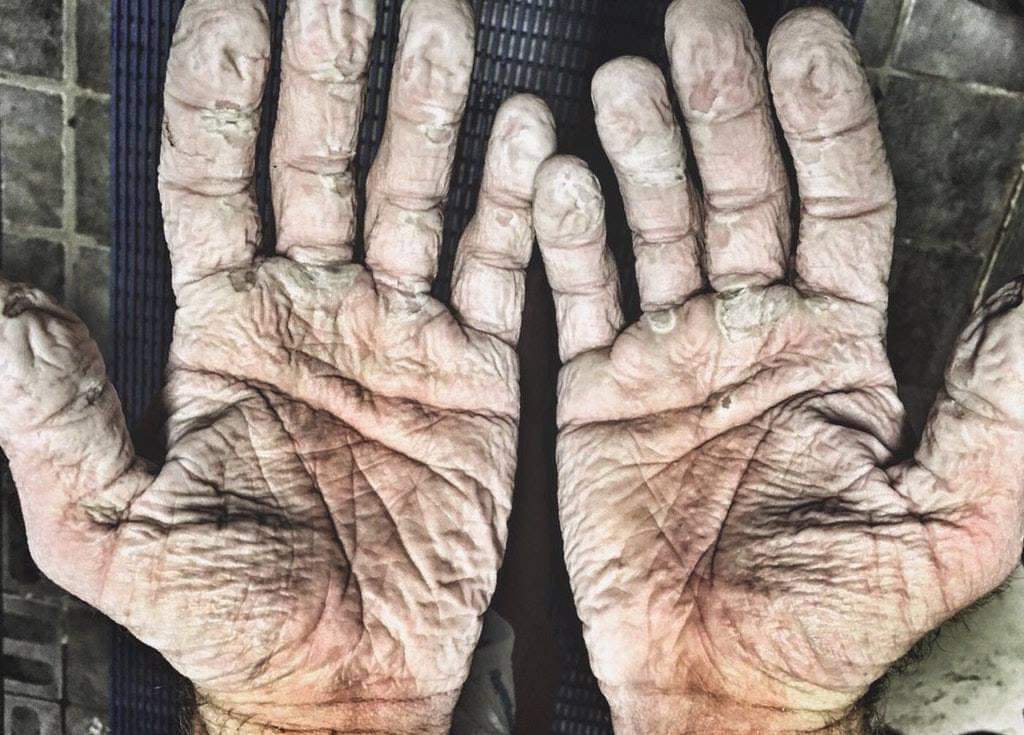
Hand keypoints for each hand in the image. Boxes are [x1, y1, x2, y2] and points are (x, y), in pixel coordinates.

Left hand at [0, 0, 553, 731]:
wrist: (347, 676)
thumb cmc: (234, 614)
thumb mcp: (115, 526)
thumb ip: (53, 414)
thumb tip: (1, 309)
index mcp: (226, 330)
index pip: (217, 172)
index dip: (224, 86)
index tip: (238, 4)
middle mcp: (315, 311)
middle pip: (320, 155)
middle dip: (333, 63)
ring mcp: (401, 332)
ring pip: (416, 192)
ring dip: (429, 110)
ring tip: (439, 23)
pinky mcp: (478, 371)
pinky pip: (502, 271)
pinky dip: (517, 206)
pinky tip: (528, 140)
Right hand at [534, 2, 1023, 732]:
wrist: (717, 680)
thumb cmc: (831, 614)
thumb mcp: (950, 514)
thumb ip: (997, 400)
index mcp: (835, 345)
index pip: (837, 201)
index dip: (820, 118)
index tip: (800, 41)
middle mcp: (749, 331)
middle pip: (738, 189)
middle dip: (720, 105)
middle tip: (699, 24)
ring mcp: (666, 353)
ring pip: (652, 226)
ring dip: (637, 153)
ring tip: (623, 83)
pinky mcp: (594, 389)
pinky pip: (576, 298)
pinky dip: (565, 240)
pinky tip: (558, 177)